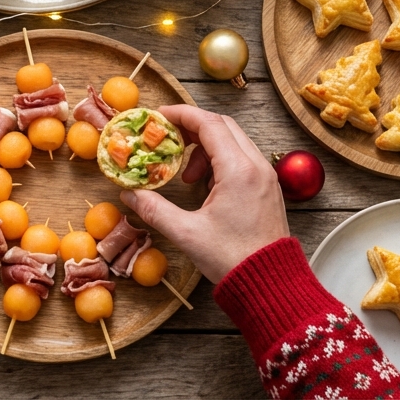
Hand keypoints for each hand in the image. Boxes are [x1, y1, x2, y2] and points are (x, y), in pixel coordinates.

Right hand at [120, 104, 288, 282]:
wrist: (271, 285)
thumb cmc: (232, 258)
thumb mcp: (186, 233)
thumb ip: (154, 209)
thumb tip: (128, 195)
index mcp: (238, 170)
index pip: (209, 123)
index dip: (181, 115)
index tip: (159, 117)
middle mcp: (256, 166)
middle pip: (223, 125)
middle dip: (193, 126)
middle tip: (168, 138)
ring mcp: (265, 176)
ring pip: (234, 141)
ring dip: (206, 146)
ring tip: (186, 173)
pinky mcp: (267, 188)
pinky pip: (242, 158)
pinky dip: (220, 160)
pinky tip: (205, 185)